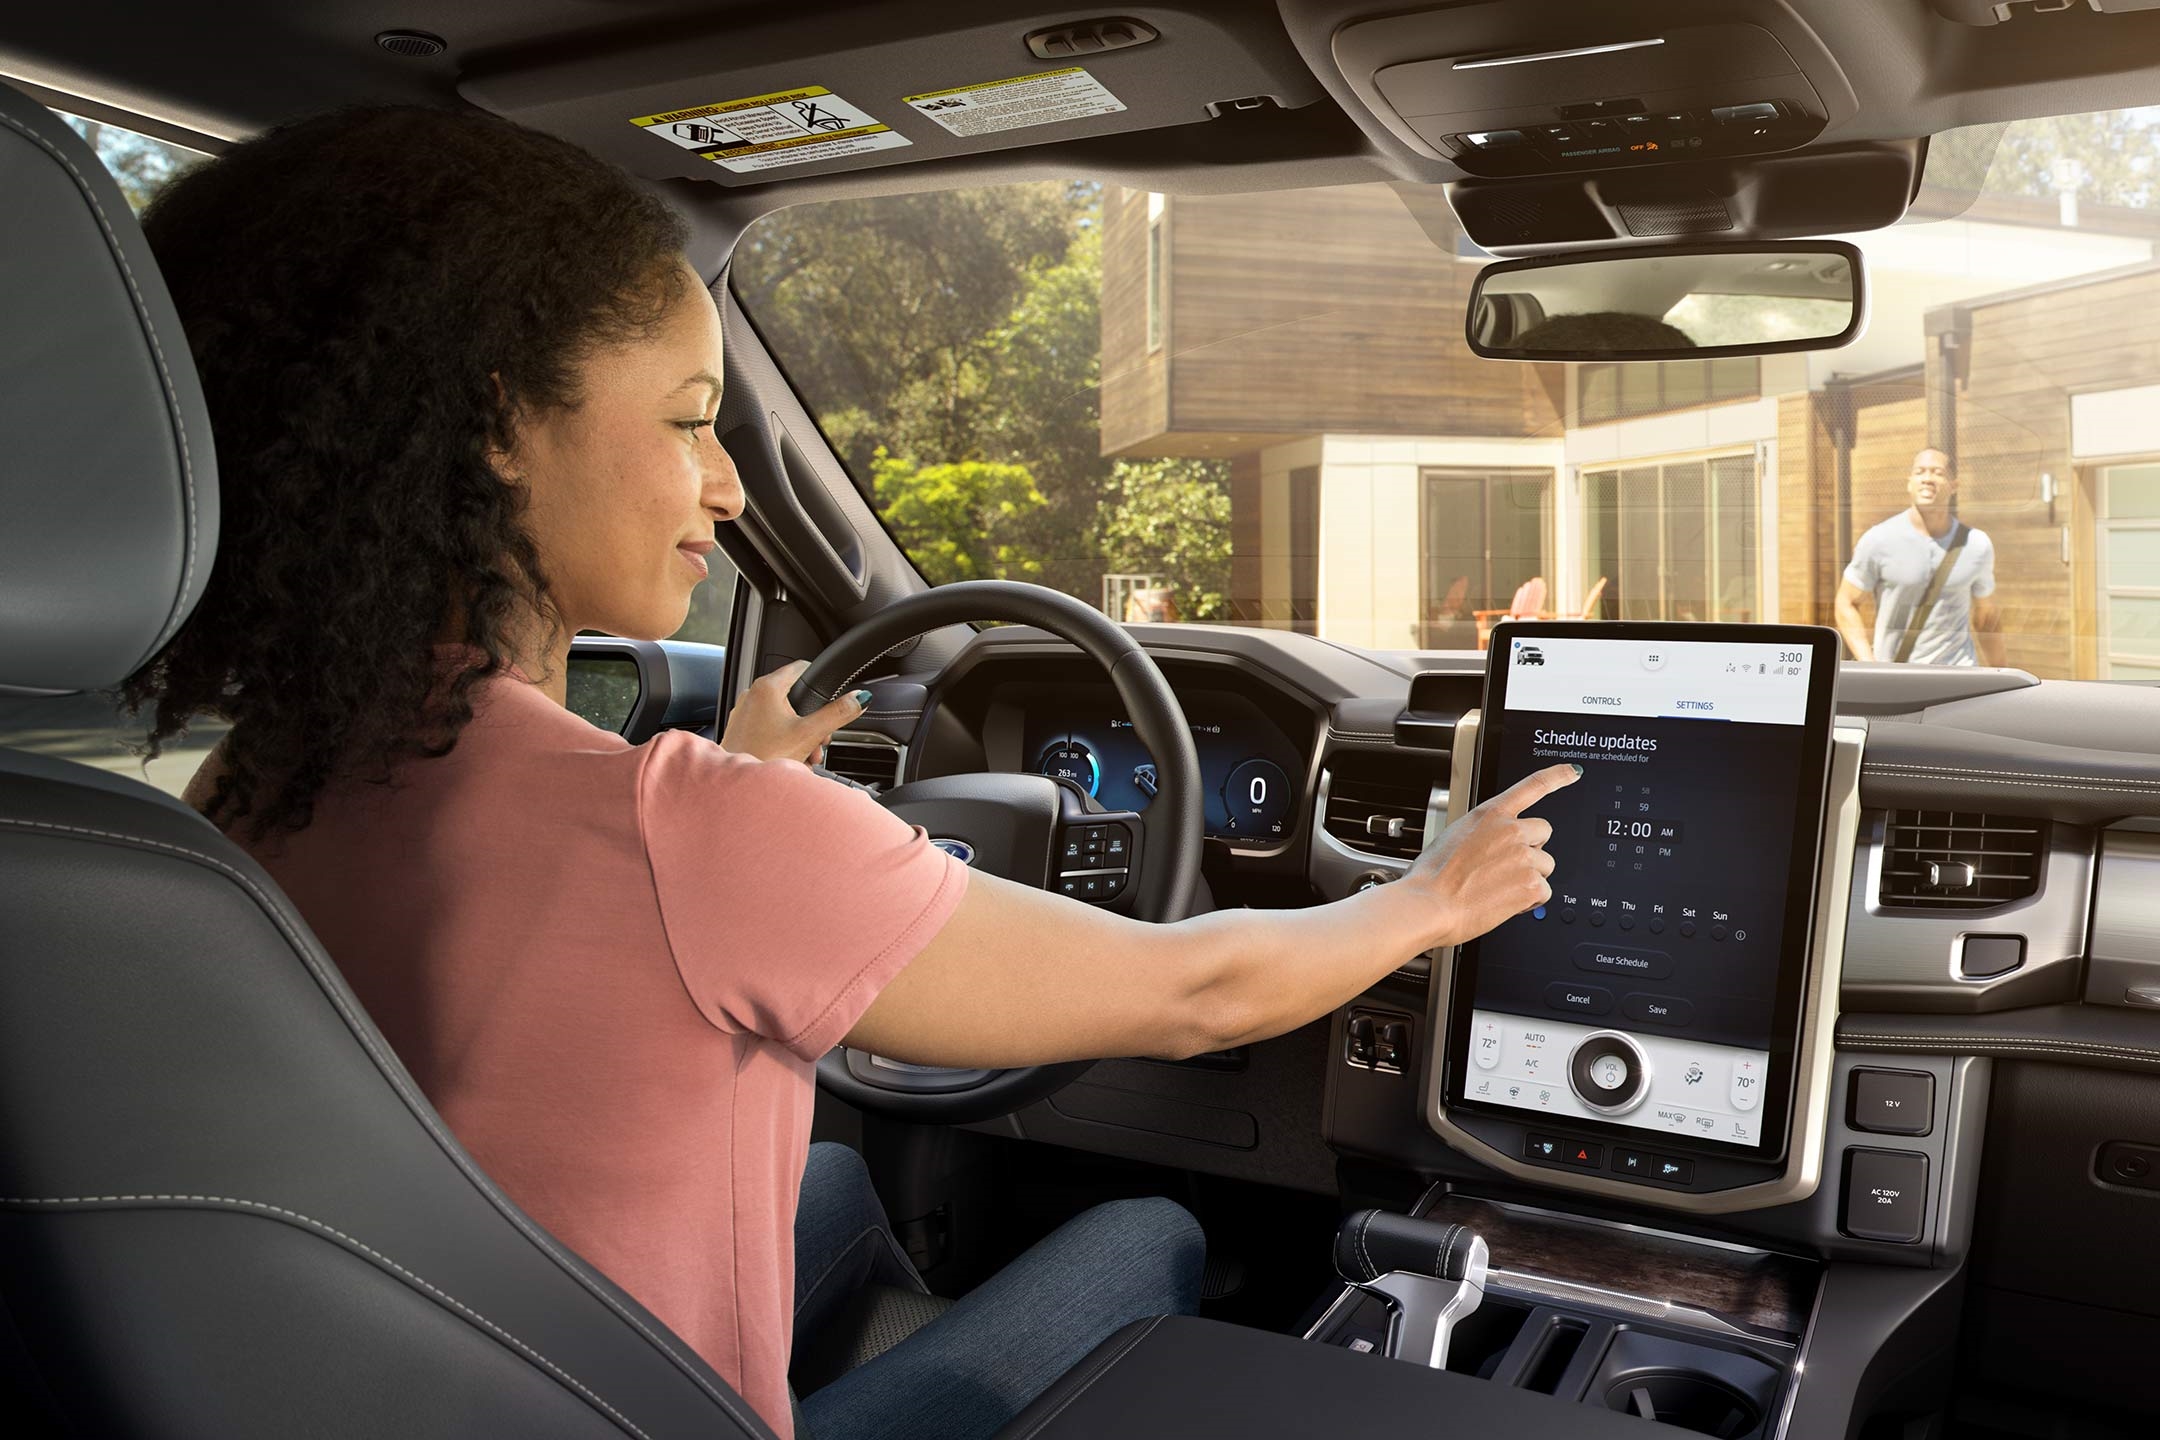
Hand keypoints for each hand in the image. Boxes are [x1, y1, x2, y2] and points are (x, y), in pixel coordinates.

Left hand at [720, 660, 868, 764]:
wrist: (739, 788)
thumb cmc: (764, 757)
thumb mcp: (810, 734)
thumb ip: (837, 713)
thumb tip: (859, 698)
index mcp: (767, 687)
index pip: (802, 667)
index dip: (820, 681)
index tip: (831, 694)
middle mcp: (752, 695)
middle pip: (795, 697)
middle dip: (812, 720)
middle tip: (820, 739)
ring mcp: (744, 713)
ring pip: (783, 715)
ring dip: (801, 734)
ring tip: (807, 755)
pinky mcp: (742, 730)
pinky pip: (769, 728)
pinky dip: (784, 740)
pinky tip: (792, 760)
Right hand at [1403, 763, 1578, 948]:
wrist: (1429, 905)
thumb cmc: (1433, 877)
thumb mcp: (1455, 837)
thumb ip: (1484, 834)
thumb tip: (1495, 848)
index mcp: (1490, 814)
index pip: (1532, 786)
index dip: (1557, 776)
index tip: (1573, 771)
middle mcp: (1511, 830)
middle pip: (1543, 833)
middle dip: (1531, 849)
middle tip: (1506, 867)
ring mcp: (1524, 856)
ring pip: (1545, 865)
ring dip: (1529, 877)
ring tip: (1499, 887)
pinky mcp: (1531, 884)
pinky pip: (1544, 891)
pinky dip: (1528, 900)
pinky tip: (1504, 902)